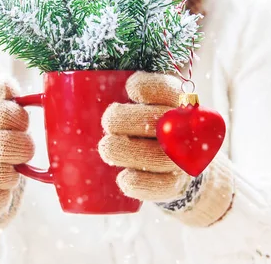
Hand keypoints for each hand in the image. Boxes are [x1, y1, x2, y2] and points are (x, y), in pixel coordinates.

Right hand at [0, 76, 33, 242]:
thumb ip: (0, 96)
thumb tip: (4, 83)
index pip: (6, 112)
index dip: (20, 121)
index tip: (19, 126)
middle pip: (7, 144)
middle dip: (22, 149)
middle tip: (19, 151)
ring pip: (3, 174)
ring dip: (12, 174)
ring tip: (4, 170)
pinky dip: (2, 196)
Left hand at [99, 72, 191, 201]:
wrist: (178, 165)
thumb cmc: (151, 127)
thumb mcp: (145, 105)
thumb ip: (128, 94)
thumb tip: (85, 84)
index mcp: (178, 102)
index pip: (167, 89)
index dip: (148, 87)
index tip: (129, 88)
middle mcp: (184, 131)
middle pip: (159, 121)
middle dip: (126, 120)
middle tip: (108, 122)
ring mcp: (182, 160)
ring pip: (158, 156)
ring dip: (127, 152)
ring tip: (106, 148)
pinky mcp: (175, 186)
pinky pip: (160, 186)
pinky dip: (139, 183)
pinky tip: (124, 178)